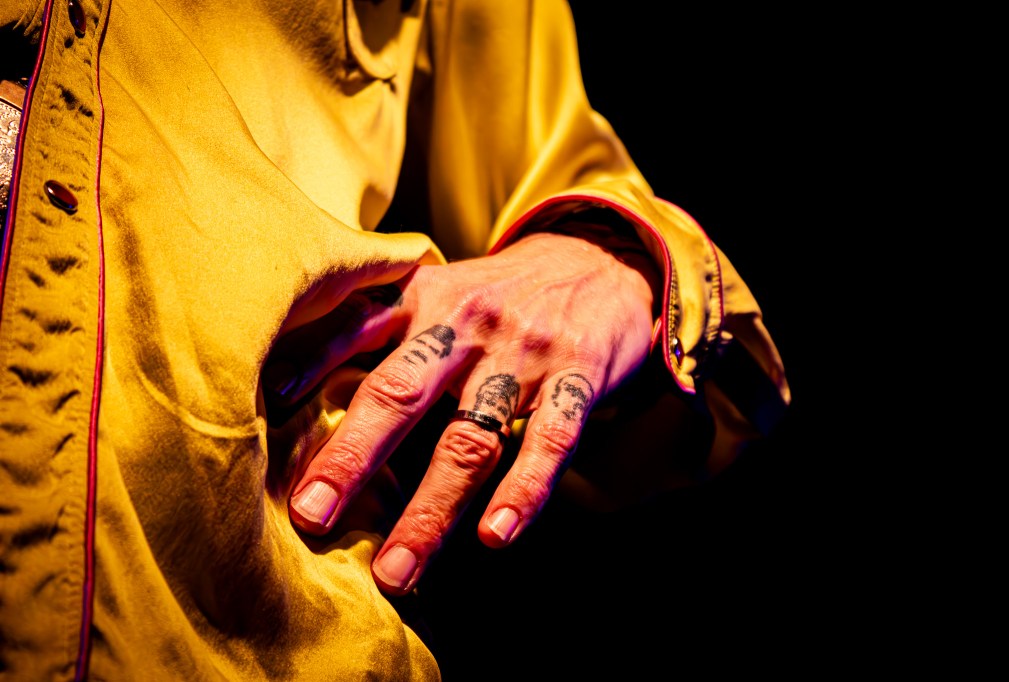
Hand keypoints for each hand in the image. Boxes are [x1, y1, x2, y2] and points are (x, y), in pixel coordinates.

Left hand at [272, 227, 659, 595]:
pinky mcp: (579, 376)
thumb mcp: (436, 287)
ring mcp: (524, 352)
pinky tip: (496, 536)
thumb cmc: (499, 292)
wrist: (601, 261)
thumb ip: (375, 322)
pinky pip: (550, 441)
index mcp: (423, 296)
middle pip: (401, 393)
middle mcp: (467, 322)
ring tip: (397, 572)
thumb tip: (287, 377)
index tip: (262, 414)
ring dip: (430, 509)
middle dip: (352, 458)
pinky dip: (524, 491)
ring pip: (470, 437)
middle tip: (311, 517)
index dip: (307, 367)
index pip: (354, 329)